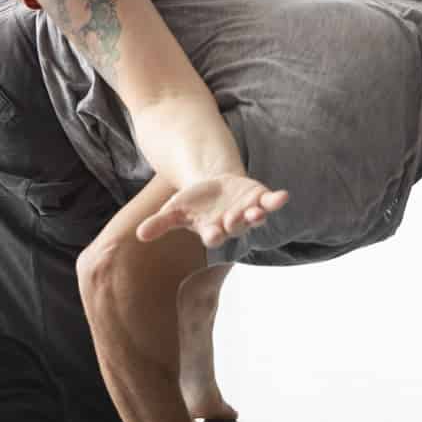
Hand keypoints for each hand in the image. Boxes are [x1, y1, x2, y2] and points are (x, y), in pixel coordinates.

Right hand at [136, 174, 287, 247]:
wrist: (215, 185)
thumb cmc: (194, 202)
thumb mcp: (174, 210)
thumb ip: (160, 223)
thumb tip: (139, 235)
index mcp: (212, 230)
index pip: (213, 236)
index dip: (214, 235)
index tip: (212, 234)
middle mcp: (232, 225)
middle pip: (235, 227)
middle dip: (235, 223)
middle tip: (233, 219)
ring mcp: (248, 212)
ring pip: (254, 217)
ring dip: (256, 215)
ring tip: (257, 211)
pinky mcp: (259, 198)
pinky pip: (270, 202)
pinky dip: (276, 200)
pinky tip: (283, 196)